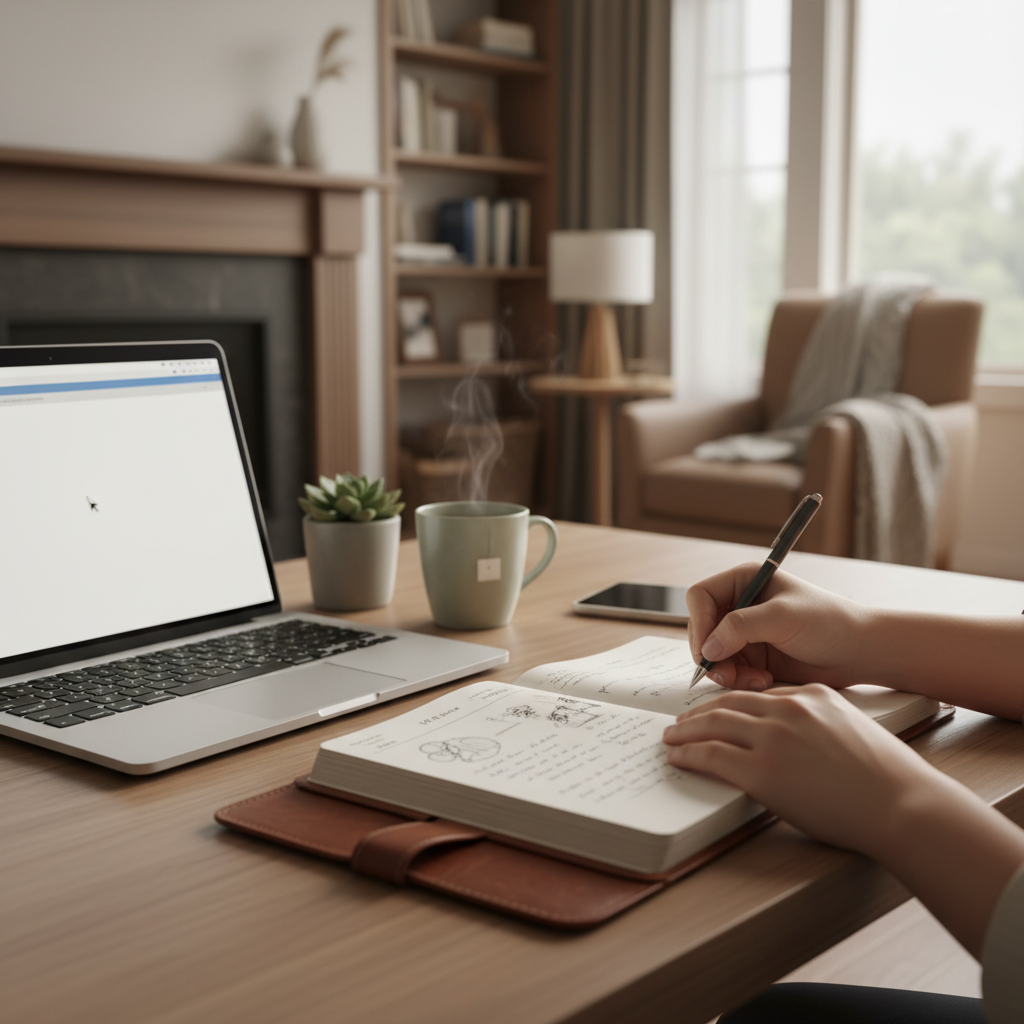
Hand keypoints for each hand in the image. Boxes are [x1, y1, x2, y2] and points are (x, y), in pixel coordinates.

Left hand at [662, 684, 1023, 956]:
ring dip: (686, 730)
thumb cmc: (887, 779)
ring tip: (672, 737)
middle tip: (683, 721)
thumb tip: (798, 740)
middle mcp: (789, 708)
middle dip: (700, 712)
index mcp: (813, 695)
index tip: (718, 712)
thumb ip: (821, 725)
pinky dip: (688, 754)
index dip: (733, 704)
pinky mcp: (761, 770)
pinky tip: (678, 757)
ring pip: (713, 724)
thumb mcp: (853, 731)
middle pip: (729, 703)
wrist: (901, 805)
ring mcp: (772, 738)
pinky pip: (711, 755)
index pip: (760, 695)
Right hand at [686, 564, 865, 688]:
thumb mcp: (782, 617)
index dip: (700, 623)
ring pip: (712, 654)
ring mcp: (744, 633)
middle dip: (711, 654)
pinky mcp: (753, 657)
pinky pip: (729, 670)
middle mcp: (740, 604)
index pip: (700, 597)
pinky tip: (763, 681)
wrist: (858, 652)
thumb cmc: (828, 622)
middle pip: (701, 629)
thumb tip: (707, 648)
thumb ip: (741, 627)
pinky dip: (739, 680)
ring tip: (753, 680)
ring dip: (726, 671)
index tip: (709, 649)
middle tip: (726, 674)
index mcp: (744, 581)